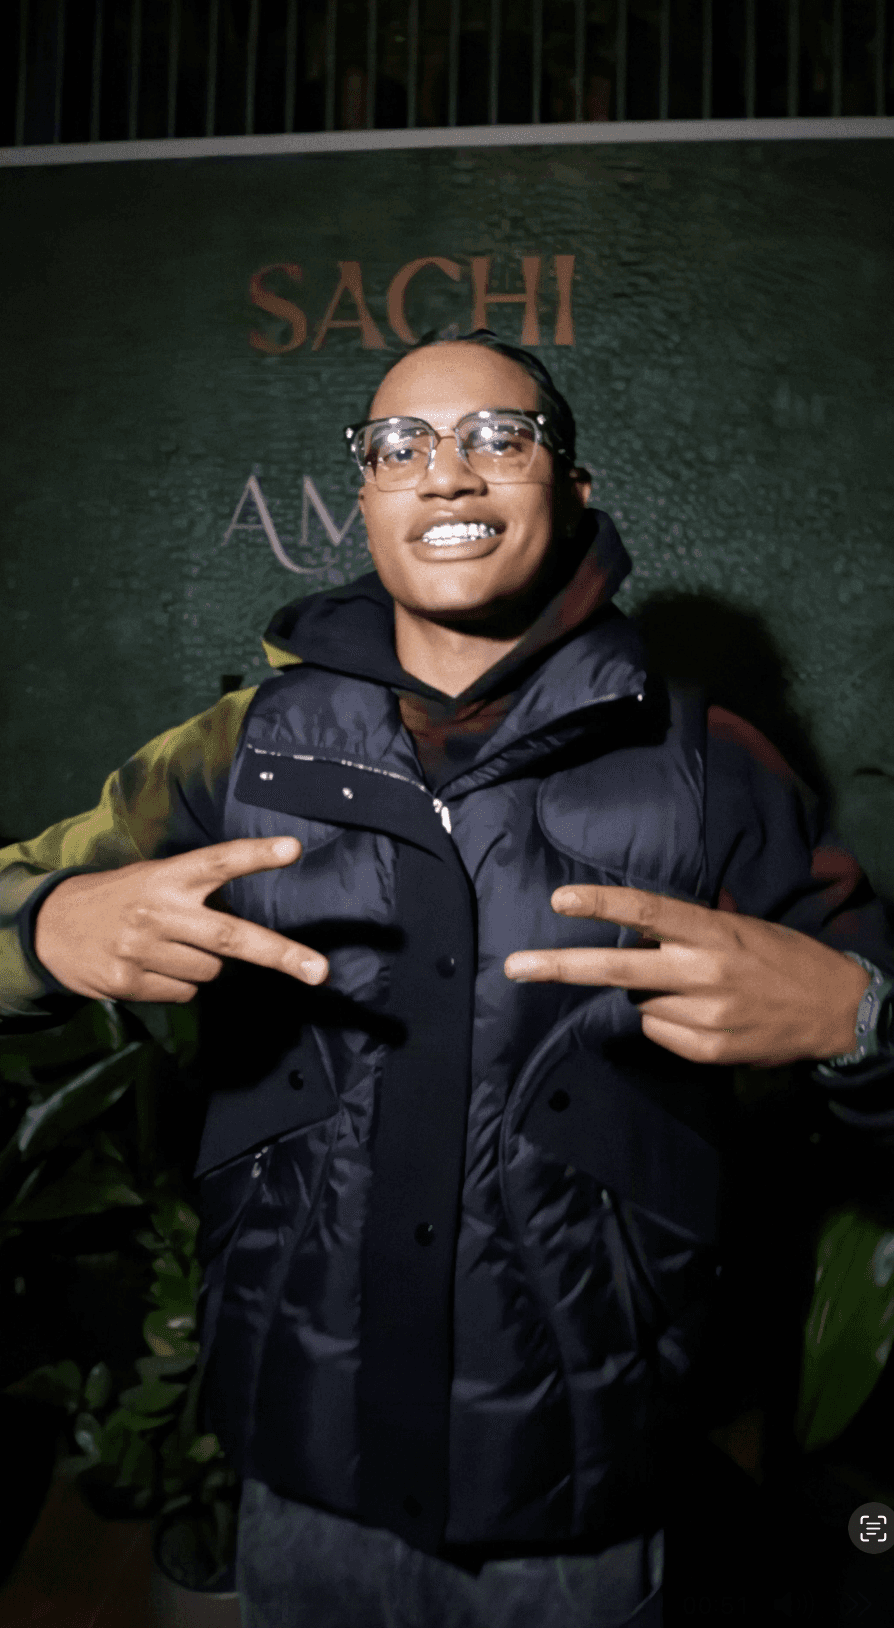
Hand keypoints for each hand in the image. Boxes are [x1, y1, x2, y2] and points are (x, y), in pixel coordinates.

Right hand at [33, 837, 328, 1003]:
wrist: (51, 928)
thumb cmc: (120, 899)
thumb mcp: (153, 878)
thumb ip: (194, 893)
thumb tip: (243, 932)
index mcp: (166, 877)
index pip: (218, 861)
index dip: (255, 854)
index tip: (293, 848)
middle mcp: (157, 911)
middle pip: (230, 936)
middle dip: (281, 955)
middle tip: (319, 970)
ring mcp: (142, 949)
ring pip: (210, 972)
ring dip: (206, 966)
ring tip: (172, 948)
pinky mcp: (130, 982)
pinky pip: (184, 994)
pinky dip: (180, 985)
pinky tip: (154, 967)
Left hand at [504, 885, 870, 1066]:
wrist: (837, 1009)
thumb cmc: (782, 958)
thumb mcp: (739, 928)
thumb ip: (687, 931)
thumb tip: (633, 933)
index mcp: (712, 931)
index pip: (646, 910)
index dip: (601, 902)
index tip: (559, 899)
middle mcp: (702, 971)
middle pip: (617, 967)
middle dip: (560, 966)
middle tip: (515, 966)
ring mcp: (703, 1015)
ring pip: (639, 1004)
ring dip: (649, 996)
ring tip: (694, 992)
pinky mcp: (707, 1049)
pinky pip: (659, 1033)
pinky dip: (667, 1024)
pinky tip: (702, 1017)